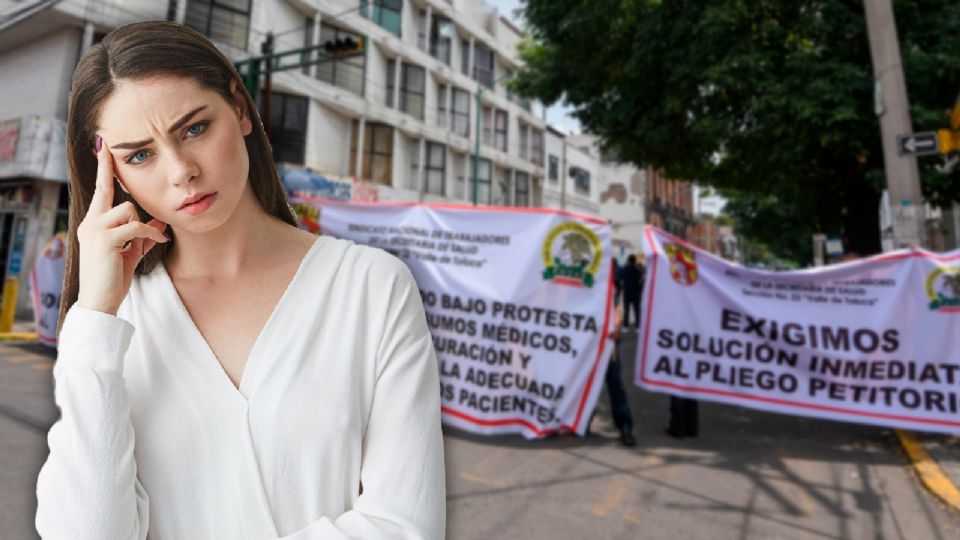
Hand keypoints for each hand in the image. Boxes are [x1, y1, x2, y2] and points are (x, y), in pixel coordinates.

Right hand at [75, 135, 168, 314]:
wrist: (100, 301)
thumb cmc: (114, 278)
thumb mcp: (131, 252)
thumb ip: (144, 234)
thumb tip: (161, 219)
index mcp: (94, 224)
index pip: (100, 192)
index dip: (103, 170)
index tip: (103, 148)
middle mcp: (90, 223)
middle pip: (106, 190)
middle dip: (107, 167)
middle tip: (106, 144)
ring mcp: (95, 229)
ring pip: (127, 209)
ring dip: (142, 223)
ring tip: (146, 240)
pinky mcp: (104, 239)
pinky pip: (136, 226)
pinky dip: (151, 232)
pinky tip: (159, 239)